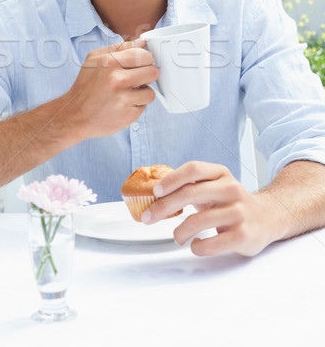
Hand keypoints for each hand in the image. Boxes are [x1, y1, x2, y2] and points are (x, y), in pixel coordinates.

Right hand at [65, 39, 157, 139]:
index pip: (144, 55)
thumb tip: (142, 43)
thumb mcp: (94, 59)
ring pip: (151, 92)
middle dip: (147, 75)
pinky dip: (136, 106)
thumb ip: (120, 48)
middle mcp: (117, 80)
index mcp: (109, 62)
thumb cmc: (85, 86)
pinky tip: (122, 105)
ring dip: (142, 93)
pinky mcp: (128, 115)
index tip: (140, 65)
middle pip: (153, 72)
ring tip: (127, 93)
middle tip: (136, 79)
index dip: (144, 60)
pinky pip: (144, 107)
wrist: (75, 115)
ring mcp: (123, 99)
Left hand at [141, 161, 276, 256]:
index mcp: (221, 174)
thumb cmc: (232, 202)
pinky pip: (210, 244)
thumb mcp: (215, 185)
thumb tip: (155, 192)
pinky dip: (197, 247)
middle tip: (149, 217)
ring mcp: (238, 212)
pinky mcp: (243, 236)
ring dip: (179, 232)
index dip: (172, 179)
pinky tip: (196, 245)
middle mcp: (231, 189)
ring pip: (197, 222)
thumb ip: (190, 185)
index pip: (194, 169)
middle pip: (190, 194)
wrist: (268, 217)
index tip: (156, 191)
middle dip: (163, 207)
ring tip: (177, 236)